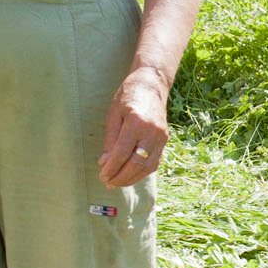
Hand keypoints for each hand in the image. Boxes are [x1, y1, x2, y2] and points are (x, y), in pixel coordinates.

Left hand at [99, 66, 171, 189]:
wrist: (151, 85)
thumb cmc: (128, 96)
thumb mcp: (113, 115)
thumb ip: (110, 140)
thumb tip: (105, 163)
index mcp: (136, 122)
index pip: (122, 153)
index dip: (111, 168)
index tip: (102, 176)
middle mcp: (152, 131)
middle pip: (136, 164)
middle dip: (121, 177)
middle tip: (108, 182)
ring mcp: (161, 137)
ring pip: (147, 167)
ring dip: (132, 178)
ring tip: (117, 182)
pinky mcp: (165, 140)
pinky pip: (154, 162)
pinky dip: (142, 172)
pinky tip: (131, 175)